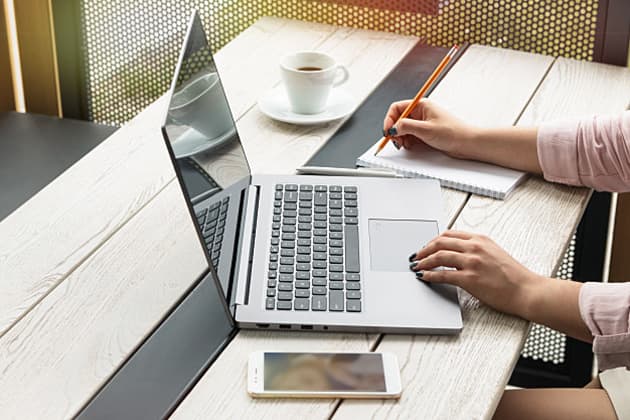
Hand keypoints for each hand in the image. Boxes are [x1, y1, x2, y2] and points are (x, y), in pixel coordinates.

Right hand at [383, 99, 476, 158]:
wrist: (467, 143)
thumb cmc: (453, 132)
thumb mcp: (426, 129)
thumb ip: (406, 127)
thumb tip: (393, 127)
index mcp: (421, 106)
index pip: (397, 108)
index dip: (389, 119)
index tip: (388, 131)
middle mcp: (421, 113)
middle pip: (398, 119)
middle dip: (395, 130)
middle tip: (396, 140)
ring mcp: (422, 123)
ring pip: (403, 129)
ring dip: (401, 137)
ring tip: (405, 144)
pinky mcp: (425, 133)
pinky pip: (410, 136)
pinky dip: (408, 142)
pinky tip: (412, 146)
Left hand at [408, 230, 541, 317]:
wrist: (526, 290)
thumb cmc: (513, 276)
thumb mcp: (494, 253)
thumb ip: (476, 250)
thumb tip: (456, 254)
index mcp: (481, 239)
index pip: (449, 234)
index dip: (433, 240)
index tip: (426, 247)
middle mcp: (475, 247)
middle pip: (440, 242)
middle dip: (424, 249)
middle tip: (417, 256)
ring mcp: (472, 262)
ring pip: (439, 256)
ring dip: (424, 261)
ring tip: (417, 266)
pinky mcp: (470, 278)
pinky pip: (443, 274)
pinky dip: (430, 275)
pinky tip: (425, 277)